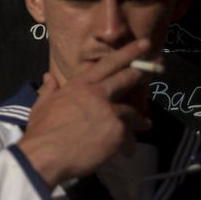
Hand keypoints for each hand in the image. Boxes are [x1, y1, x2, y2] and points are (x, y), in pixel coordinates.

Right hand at [17, 39, 152, 188]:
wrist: (46, 155)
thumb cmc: (41, 130)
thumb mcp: (41, 105)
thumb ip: (49, 89)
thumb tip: (48, 77)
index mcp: (80, 85)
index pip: (107, 64)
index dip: (128, 52)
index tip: (144, 44)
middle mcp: (98, 94)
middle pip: (127, 78)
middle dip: (144, 71)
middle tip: (159, 64)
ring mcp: (111, 112)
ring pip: (133, 111)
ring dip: (140, 119)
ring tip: (145, 124)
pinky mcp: (118, 132)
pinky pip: (129, 135)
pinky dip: (128, 143)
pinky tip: (126, 151)